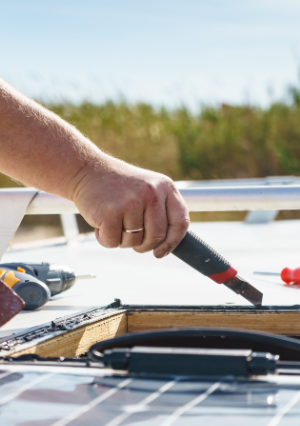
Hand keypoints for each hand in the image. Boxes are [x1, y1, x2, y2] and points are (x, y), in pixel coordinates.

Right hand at [73, 154, 188, 256]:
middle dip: (143, 245)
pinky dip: (105, 239)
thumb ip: (160, 211)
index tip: (160, 252)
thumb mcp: (147, 189)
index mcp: (165, 187)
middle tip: (130, 237)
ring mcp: (131, 202)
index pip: (180, 222)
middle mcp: (151, 193)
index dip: (172, 242)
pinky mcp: (110, 212)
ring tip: (114, 221)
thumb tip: (165, 246)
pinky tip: (101, 222)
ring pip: (134, 242)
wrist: (87, 169)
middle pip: (157, 237)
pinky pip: (113, 242)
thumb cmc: (118, 186)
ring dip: (122, 240)